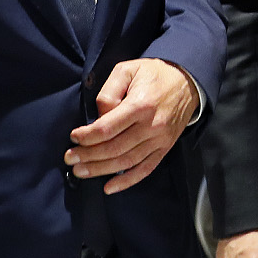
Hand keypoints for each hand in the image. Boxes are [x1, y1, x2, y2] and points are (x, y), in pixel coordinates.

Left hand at [66, 58, 198, 192]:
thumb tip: (99, 115)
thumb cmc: (154, 74)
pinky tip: (109, 187)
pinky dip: (127, 181)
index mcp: (140, 105)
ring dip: (101, 170)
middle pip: (114, 148)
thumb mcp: (128, 69)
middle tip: (69, 158)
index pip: (107, 128)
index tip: (74, 137)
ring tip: (81, 172)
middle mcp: (151, 125)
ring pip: (127, 161)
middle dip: (88, 156)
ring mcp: (160, 139)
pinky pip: (146, 169)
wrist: (188, 81)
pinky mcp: (165, 147)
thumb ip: (109, 90)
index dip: (87, 136)